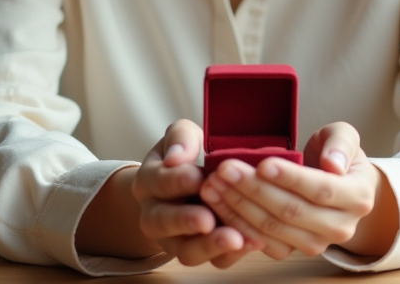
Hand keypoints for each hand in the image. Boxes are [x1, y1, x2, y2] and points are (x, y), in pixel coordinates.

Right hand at [131, 119, 258, 267]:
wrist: (185, 187)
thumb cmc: (188, 156)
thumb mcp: (182, 137)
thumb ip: (181, 139)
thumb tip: (177, 157)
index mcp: (148, 181)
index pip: (157, 182)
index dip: (176, 181)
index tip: (196, 177)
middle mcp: (154, 214)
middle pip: (162, 223)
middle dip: (186, 221)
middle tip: (207, 220)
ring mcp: (174, 239)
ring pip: (185, 251)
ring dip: (209, 247)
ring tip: (235, 239)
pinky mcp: (198, 253)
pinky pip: (211, 261)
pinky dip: (230, 255)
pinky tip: (250, 242)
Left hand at [198, 122, 395, 258]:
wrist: (337, 187)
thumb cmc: (336, 157)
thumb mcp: (345, 138)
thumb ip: (341, 144)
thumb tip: (332, 164)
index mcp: (357, 197)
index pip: (321, 190)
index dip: (290, 178)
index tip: (262, 163)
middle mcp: (339, 227)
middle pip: (291, 211)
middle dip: (253, 189)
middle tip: (225, 169)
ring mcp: (315, 243)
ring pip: (272, 228)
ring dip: (238, 206)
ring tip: (214, 183)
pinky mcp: (292, 251)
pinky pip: (260, 241)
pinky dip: (236, 222)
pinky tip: (218, 202)